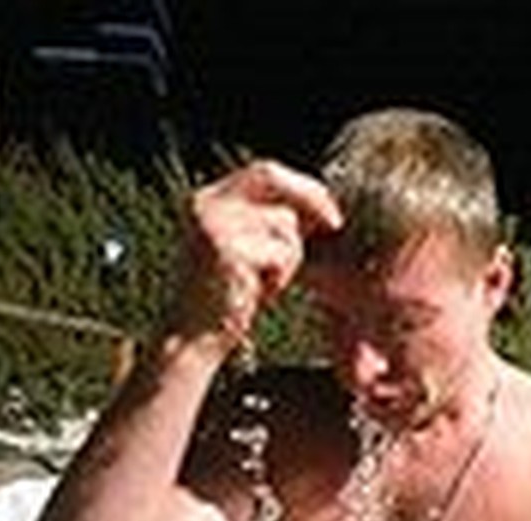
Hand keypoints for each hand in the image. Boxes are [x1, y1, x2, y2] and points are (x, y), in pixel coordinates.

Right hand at [176, 160, 341, 353]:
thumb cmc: (227, 298)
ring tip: (265, 283)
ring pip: (284, 224)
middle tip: (336, 223)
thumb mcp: (246, 249)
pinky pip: (281, 253)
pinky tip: (259, 294)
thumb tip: (318, 201)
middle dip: (310, 197)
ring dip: (290, 258)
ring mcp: (214, 225)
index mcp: (207, 199)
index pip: (263, 171)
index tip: (329, 205)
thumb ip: (268, 221)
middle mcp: (205, 204)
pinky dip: (281, 277)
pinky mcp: (228, 251)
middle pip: (272, 177)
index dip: (300, 184)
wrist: (194, 339)